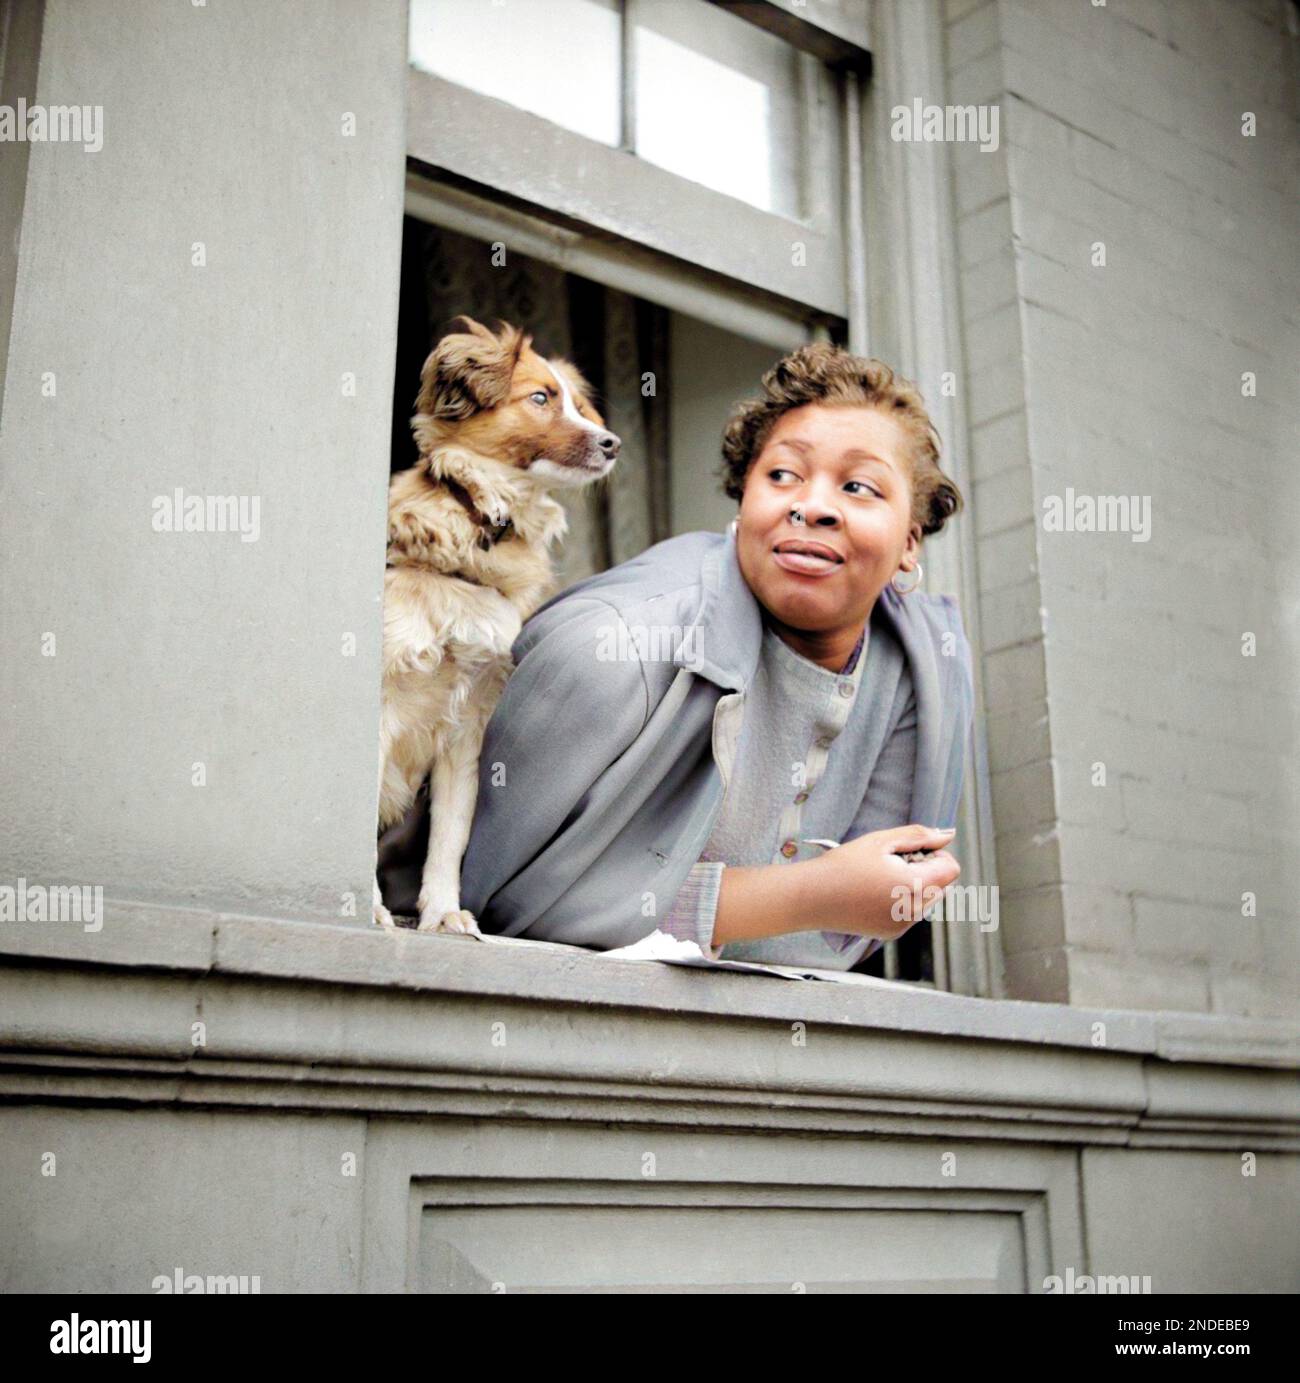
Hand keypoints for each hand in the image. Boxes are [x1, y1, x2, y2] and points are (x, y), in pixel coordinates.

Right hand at [807, 823, 960, 940]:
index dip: (936, 855)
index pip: (952, 869)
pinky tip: (875, 892)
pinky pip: (912, 913)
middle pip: (944, 886)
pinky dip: (903, 901)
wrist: (811, 897)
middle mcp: (913, 911)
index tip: (910, 851)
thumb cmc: (842, 865)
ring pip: (930, 900)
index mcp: (913, 886)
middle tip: (894, 863)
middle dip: (928, 871)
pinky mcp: (891, 933)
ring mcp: (903, 926)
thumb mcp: (880, 841)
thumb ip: (918, 835)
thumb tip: (947, 835)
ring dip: (916, 886)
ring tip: (882, 878)